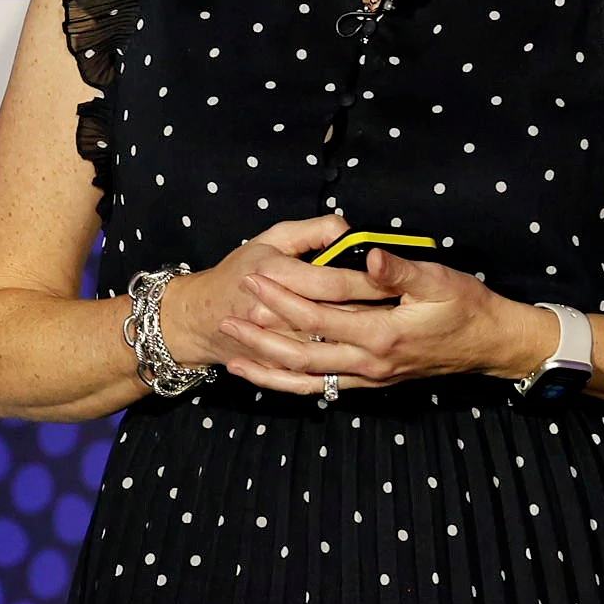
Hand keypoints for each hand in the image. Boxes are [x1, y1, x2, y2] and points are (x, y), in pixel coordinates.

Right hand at [156, 215, 388, 367]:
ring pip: (327, 347)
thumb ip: (314, 231)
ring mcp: (274, 344)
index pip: (333, 281)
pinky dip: (336, 368)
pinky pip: (308, 373)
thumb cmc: (239, 269)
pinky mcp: (275, 367)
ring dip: (359, 342)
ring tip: (392, 331)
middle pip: (335, 317)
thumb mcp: (273, 237)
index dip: (367, 279)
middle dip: (371, 312)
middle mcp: (273, 314)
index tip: (394, 277)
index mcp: (276, 274)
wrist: (196, 315)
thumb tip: (350, 231)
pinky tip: (360, 362)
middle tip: (406, 305)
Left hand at [210, 244, 555, 397]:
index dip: (282, 298)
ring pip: (306, 378)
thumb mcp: (439, 280)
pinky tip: (270, 376)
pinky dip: (291, 384)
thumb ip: (399, 271)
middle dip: (261, 336)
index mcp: (382, 332)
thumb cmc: (466, 305)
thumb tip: (367, 256)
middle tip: (226, 318)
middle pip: (302, 352)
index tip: (254, 278)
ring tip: (234, 356)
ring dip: (268, 368)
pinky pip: (322, 387)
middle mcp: (370, 361)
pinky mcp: (371, 382)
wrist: (488, 343)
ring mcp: (369, 376)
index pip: (319, 316)